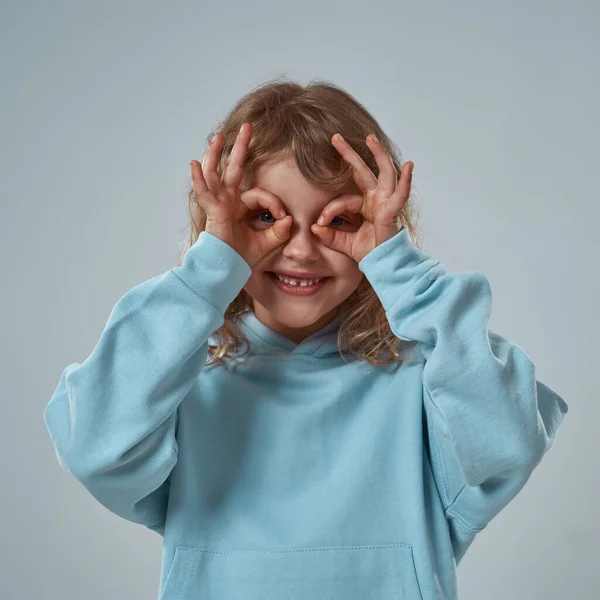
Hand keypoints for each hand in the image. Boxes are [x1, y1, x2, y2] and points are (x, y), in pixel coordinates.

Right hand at [190, 122, 291, 268]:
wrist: (228, 272)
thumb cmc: (243, 259)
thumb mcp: (268, 243)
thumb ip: (280, 230)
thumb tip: (289, 219)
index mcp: (240, 208)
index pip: (260, 195)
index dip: (274, 204)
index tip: (283, 218)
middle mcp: (228, 202)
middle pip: (234, 169)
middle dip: (241, 148)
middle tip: (247, 127)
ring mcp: (218, 204)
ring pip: (216, 174)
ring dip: (217, 154)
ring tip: (219, 137)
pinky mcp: (212, 212)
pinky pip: (204, 193)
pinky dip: (199, 179)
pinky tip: (194, 163)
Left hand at [311, 133, 413, 262]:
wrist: (383, 265)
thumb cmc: (368, 253)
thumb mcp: (343, 242)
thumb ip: (330, 235)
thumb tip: (313, 228)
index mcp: (365, 205)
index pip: (343, 200)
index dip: (330, 211)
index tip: (318, 223)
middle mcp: (376, 199)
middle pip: (363, 171)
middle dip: (350, 154)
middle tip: (335, 137)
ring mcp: (386, 203)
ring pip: (384, 173)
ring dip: (378, 155)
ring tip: (370, 138)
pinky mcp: (393, 212)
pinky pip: (401, 195)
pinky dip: (406, 181)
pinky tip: (409, 166)